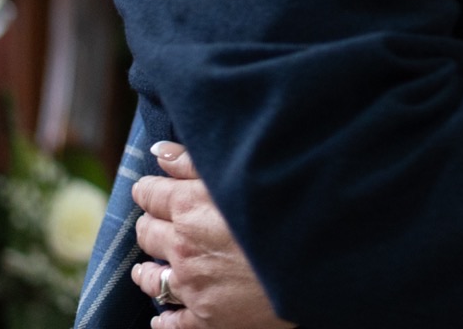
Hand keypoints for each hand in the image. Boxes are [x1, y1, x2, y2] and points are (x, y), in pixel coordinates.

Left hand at [132, 143, 292, 328]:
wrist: (316, 259)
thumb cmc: (284, 208)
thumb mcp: (240, 174)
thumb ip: (195, 161)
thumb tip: (159, 152)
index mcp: (189, 207)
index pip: (150, 195)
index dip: (148, 190)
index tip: (149, 191)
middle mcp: (183, 248)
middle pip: (147, 234)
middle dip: (149, 226)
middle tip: (154, 224)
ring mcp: (193, 287)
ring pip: (151, 280)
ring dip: (146, 272)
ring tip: (147, 269)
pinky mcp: (206, 319)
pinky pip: (172, 323)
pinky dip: (163, 319)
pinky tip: (164, 316)